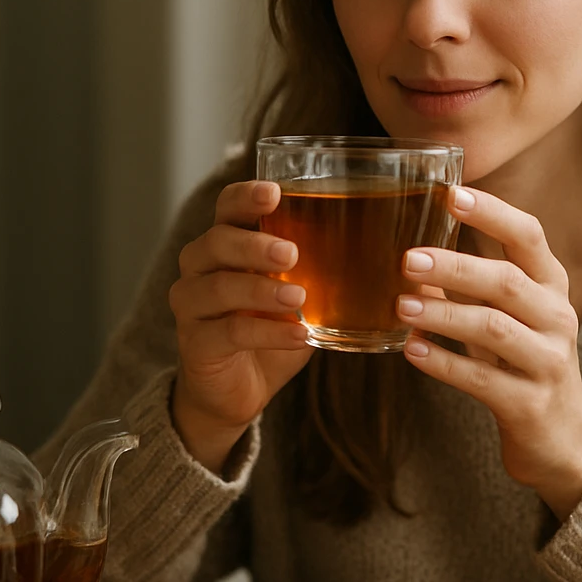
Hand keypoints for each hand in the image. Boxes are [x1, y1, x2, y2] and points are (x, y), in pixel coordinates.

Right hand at [168, 180, 312, 473]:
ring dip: (262, 291)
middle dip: (255, 245)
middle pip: (217, 242)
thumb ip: (322, 265)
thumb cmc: (271, 328)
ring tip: (299, 298)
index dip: (246, 196)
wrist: (238, 388)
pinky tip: (300, 335)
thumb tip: (391, 245)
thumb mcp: (299, 289)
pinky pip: (230, 333)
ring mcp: (191, 305)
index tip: (275, 193)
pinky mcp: (196, 344)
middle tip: (292, 253)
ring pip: (220, 287)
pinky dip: (268, 334)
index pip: (228, 206)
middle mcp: (200, 266)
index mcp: (225, 242)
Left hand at [397, 186, 581, 519]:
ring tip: (401, 305)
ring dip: (444, 315)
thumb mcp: (505, 316)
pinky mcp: (530, 404)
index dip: (492, 213)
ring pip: (495, 329)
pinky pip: (483, 380)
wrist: (561, 437)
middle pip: (507, 282)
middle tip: (408, 259)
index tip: (451, 193)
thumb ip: (468, 286)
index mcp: (550, 286)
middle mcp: (556, 318)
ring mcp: (548, 362)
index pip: (528, 236)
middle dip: (456, 268)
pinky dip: (444, 364)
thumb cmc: (523, 361)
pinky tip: (412, 351)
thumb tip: (409, 255)